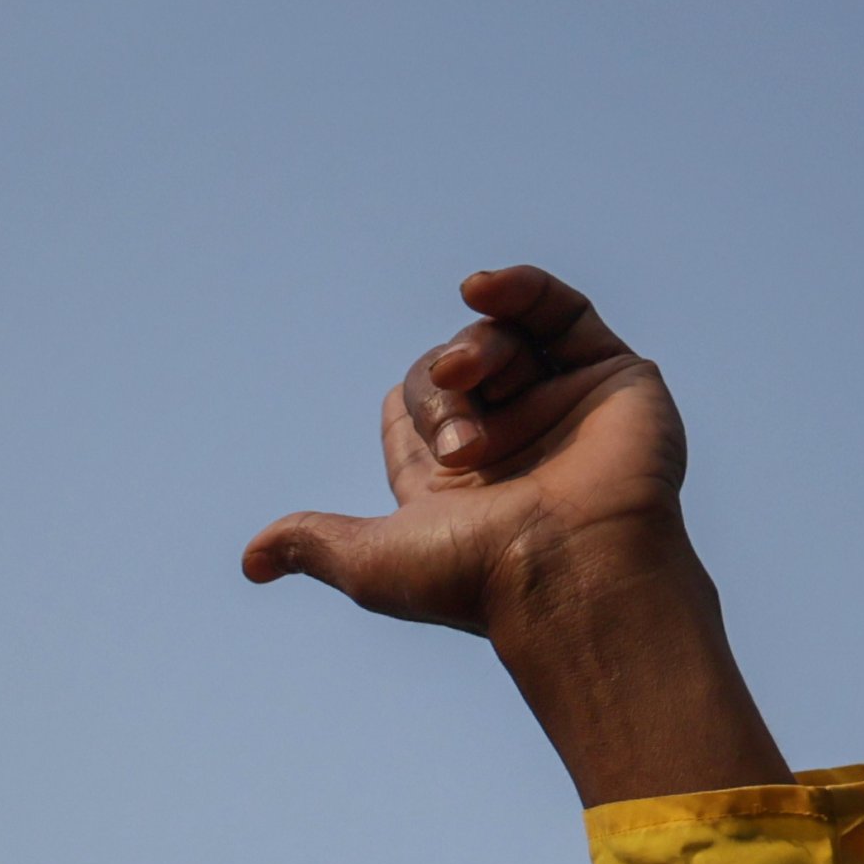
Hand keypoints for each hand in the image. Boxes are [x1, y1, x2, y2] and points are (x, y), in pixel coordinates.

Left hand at [244, 267, 785, 804]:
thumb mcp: (372, 563)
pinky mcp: (613, 377)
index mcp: (453, 489)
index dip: (405, 414)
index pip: (411, 420)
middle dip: (436, 394)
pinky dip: (521, 292)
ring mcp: (561, 407)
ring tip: (467, 377)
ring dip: (472, 352)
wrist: (576, 569)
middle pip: (448, 374)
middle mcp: (508, 445)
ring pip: (500, 341)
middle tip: (456, 447)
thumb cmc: (477, 576)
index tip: (418, 449)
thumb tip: (250, 562)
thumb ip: (315, 543)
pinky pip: (562, 313)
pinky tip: (482, 286)